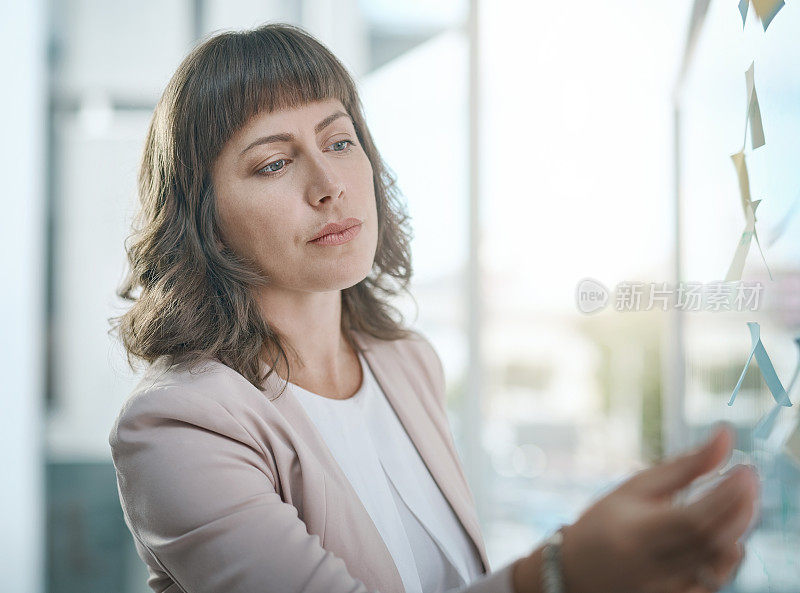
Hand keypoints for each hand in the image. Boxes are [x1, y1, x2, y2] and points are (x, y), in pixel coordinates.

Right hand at [557, 425, 758, 592]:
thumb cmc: (605, 522)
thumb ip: (685, 466)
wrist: (577, 572)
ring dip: (738, 529)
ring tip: (737, 503)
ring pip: (721, 563)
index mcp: (636, 534)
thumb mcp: (636, 488)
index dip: (726, 495)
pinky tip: (724, 534)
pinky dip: (728, 555)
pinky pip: (716, 581)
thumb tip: (724, 434)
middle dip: (741, 508)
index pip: (694, 519)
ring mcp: (666, 590)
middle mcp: (652, 567)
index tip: (746, 470)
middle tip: (749, 481)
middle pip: (713, 541)